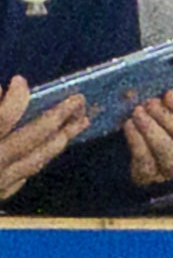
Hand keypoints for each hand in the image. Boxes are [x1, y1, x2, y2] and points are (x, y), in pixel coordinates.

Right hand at [0, 75, 86, 202]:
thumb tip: (2, 91)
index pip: (4, 117)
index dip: (16, 97)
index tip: (20, 80)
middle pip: (32, 137)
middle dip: (58, 116)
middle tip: (79, 99)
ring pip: (35, 160)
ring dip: (60, 140)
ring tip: (79, 124)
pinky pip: (23, 177)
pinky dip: (38, 162)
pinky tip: (48, 153)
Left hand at [124, 89, 172, 186]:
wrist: (141, 146)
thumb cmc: (158, 120)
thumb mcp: (169, 106)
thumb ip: (172, 98)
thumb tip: (168, 95)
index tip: (168, 95)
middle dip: (167, 118)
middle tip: (149, 103)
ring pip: (168, 152)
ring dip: (151, 130)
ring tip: (137, 113)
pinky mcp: (151, 176)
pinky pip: (145, 161)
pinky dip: (136, 142)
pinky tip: (129, 125)